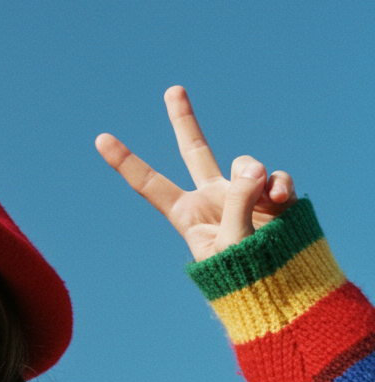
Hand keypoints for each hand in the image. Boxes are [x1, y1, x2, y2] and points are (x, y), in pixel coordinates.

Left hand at [95, 86, 295, 261]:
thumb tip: (255, 167)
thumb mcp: (233, 243)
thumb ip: (239, 202)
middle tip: (172, 89)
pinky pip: (276, 177)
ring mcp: (242, 194)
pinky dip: (280, 184)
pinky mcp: (272, 196)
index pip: (149, 183)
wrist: (281, 291)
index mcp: (186, 214)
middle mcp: (211, 199)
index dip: (126, 161)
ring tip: (265, 201)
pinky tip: (281, 200)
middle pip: (195, 151)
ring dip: (256, 176)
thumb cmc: (245, 277)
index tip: (100, 138)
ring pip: (246, 164)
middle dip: (185, 120)